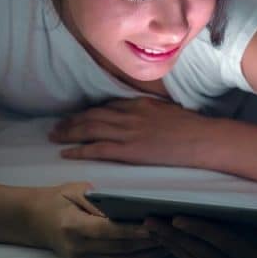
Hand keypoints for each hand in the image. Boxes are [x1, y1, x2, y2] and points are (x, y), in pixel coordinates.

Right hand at [26, 182, 167, 257]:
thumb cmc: (60, 200)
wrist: (36, 221)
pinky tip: (154, 251)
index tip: (156, 226)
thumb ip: (99, 200)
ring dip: (149, 256)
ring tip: (171, 243)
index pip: (109, 231)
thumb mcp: (76, 190)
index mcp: (73, 227)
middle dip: (149, 243)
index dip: (134, 231)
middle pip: (121, 250)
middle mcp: (77, 250)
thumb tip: (127, 207)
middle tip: (172, 232)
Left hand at [49, 98, 210, 167]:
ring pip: (90, 130)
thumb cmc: (192, 126)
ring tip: (55, 136)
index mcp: (139, 104)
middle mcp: (129, 115)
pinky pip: (98, 149)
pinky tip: (66, 153)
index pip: (107, 106)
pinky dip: (80, 150)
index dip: (88, 112)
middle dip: (72, 121)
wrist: (202, 138)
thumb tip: (143, 114)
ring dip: (69, 133)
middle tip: (57, 126)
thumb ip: (150, 110)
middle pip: (93, 116)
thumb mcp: (168, 110)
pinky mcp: (129, 150)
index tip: (76, 116)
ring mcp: (128, 132)